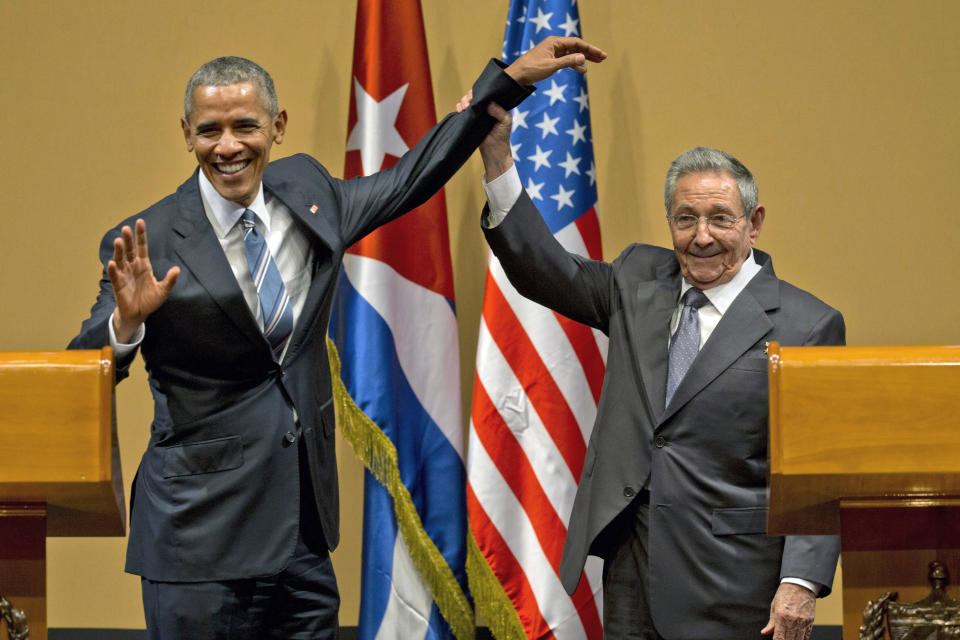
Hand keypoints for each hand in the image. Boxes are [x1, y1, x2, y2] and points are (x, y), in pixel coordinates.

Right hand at [108, 219, 178, 341]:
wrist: (138, 314)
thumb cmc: (150, 300)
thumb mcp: (163, 290)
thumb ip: (169, 280)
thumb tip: (177, 269)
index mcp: (144, 265)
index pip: (142, 247)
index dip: (140, 235)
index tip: (140, 222)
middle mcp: (133, 267)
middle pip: (130, 250)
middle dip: (128, 240)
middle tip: (126, 228)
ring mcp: (125, 275)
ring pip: (121, 260)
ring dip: (119, 251)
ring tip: (118, 241)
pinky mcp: (118, 285)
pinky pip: (116, 276)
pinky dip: (114, 270)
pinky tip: (113, 262)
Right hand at [456, 91, 513, 180]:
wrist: (494, 148)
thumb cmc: (503, 134)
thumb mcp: (506, 120)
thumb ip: (499, 111)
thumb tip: (489, 104)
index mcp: (494, 103)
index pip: (486, 92)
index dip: (480, 91)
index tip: (477, 93)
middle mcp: (484, 106)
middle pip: (474, 95)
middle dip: (470, 95)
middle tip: (469, 101)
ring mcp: (476, 112)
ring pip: (467, 101)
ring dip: (463, 101)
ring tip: (465, 106)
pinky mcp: (469, 119)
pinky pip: (462, 111)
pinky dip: (459, 108)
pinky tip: (460, 110)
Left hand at [504, 36, 605, 84]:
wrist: (517, 76)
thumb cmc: (532, 69)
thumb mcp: (552, 66)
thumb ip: (568, 61)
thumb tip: (583, 57)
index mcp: (554, 42)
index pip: (576, 43)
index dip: (590, 48)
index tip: (601, 54)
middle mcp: (554, 45)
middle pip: (576, 46)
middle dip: (589, 52)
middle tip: (603, 58)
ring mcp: (553, 52)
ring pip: (572, 53)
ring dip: (583, 58)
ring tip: (596, 63)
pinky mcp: (550, 60)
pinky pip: (566, 60)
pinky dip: (574, 64)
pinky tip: (581, 70)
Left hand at [761, 582, 815, 639]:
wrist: (800, 585)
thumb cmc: (786, 593)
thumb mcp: (774, 606)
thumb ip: (771, 622)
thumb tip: (765, 632)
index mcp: (781, 616)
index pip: (779, 638)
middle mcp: (792, 621)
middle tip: (782, 639)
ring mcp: (803, 622)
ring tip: (789, 639)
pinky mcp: (810, 622)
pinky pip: (807, 636)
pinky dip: (802, 639)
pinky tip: (797, 638)